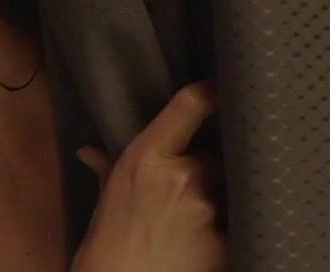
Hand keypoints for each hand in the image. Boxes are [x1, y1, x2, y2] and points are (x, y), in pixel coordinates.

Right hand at [71, 80, 226, 271]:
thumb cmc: (106, 244)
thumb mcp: (105, 199)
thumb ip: (107, 168)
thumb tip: (90, 151)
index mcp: (147, 158)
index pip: (189, 108)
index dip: (212, 91)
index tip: (223, 86)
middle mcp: (182, 177)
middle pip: (217, 155)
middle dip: (213, 167)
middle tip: (199, 184)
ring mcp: (208, 210)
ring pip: (231, 190)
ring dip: (222, 199)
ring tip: (200, 218)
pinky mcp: (227, 241)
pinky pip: (239, 223)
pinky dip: (230, 229)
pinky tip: (210, 239)